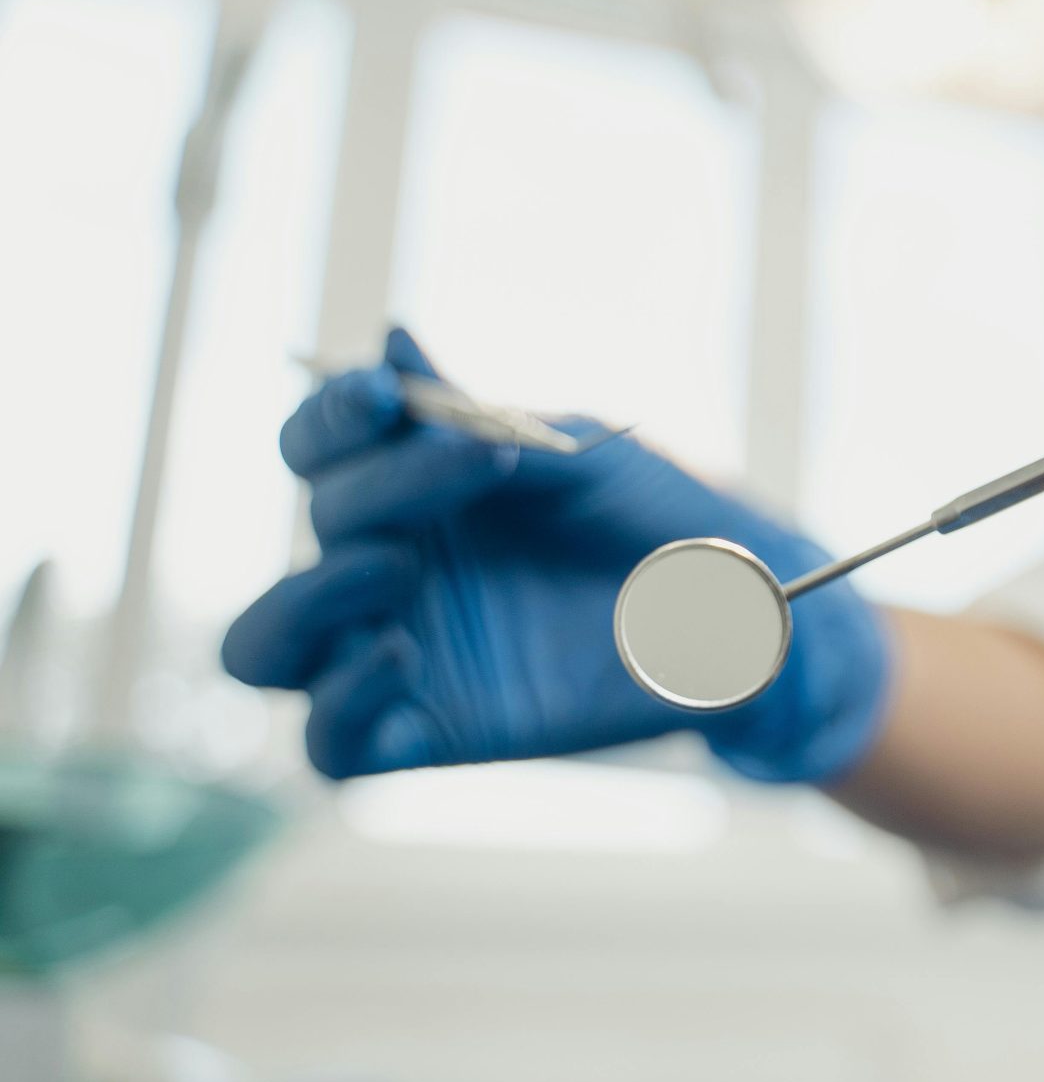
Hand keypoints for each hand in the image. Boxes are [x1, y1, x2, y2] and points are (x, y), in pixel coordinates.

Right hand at [223, 331, 891, 782]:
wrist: (741, 610)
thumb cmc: (664, 517)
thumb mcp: (581, 453)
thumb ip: (479, 414)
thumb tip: (390, 336)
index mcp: (414, 488)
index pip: (317, 447)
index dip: (328, 418)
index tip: (381, 395)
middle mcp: (389, 566)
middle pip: (314, 525)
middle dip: (374, 487)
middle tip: (474, 466)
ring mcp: (400, 650)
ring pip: (263, 648)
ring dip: (308, 600)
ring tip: (397, 567)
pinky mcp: (430, 732)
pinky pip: (329, 744)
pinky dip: (342, 701)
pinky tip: (404, 654)